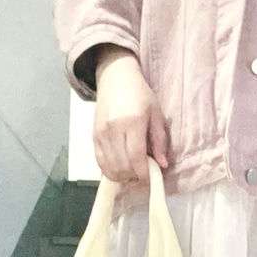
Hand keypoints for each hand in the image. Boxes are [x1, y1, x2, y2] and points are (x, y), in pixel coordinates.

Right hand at [93, 45, 169, 183]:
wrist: (115, 79)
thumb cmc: (140, 95)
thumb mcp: (156, 115)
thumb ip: (160, 141)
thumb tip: (162, 165)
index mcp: (132, 122)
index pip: (136, 157)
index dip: (144, 173)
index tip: (151, 178)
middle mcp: (114, 129)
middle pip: (122, 165)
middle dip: (134, 176)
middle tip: (143, 173)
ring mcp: (101, 133)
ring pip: (110, 167)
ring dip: (122, 175)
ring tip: (132, 171)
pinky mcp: (93, 136)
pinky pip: (100, 162)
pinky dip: (110, 170)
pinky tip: (120, 168)